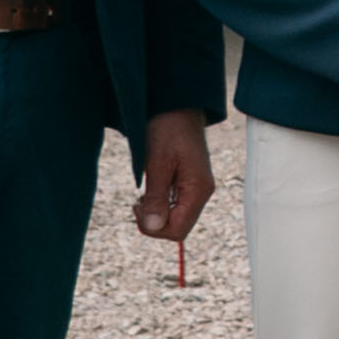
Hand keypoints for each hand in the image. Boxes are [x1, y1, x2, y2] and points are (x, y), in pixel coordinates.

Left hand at [132, 114, 214, 278]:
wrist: (176, 107)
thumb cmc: (167, 130)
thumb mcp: (157, 164)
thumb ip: (156, 198)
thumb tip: (153, 227)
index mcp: (198, 190)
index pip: (178, 231)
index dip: (153, 228)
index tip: (136, 207)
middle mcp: (202, 192)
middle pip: (178, 229)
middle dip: (154, 223)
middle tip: (136, 203)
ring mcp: (197, 188)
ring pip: (177, 219)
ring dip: (156, 214)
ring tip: (142, 196)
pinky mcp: (190, 183)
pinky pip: (176, 207)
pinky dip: (161, 205)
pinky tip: (151, 191)